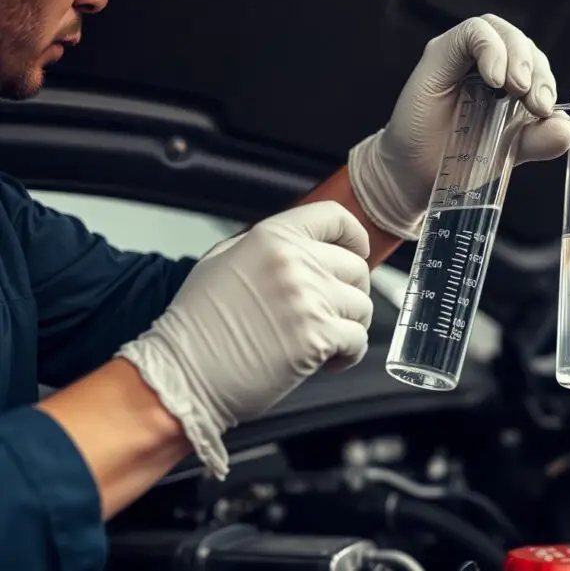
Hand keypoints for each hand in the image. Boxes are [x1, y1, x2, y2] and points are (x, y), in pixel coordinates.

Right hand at [117, 202, 373, 478]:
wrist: (183, 375)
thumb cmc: (197, 327)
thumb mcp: (222, 262)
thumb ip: (267, 247)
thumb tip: (307, 247)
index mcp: (272, 238)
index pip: (335, 218)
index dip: (354, 236)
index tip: (357, 252)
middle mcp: (294, 263)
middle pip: (356, 267)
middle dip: (350, 292)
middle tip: (332, 312)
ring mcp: (309, 300)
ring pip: (362, 306)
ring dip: (350, 325)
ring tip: (324, 339)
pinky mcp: (318, 337)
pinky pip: (358, 340)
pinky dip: (349, 354)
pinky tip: (326, 360)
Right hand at [348, 14, 569, 239]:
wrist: (417, 178)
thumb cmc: (456, 160)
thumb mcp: (508, 151)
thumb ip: (538, 139)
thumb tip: (567, 128)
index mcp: (504, 81)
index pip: (533, 61)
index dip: (546, 79)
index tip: (544, 109)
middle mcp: (482, 63)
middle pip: (520, 41)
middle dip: (536, 68)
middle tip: (534, 102)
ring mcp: (460, 56)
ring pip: (498, 29)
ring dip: (516, 55)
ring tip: (517, 88)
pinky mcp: (439, 54)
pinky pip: (471, 33)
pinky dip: (490, 49)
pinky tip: (495, 79)